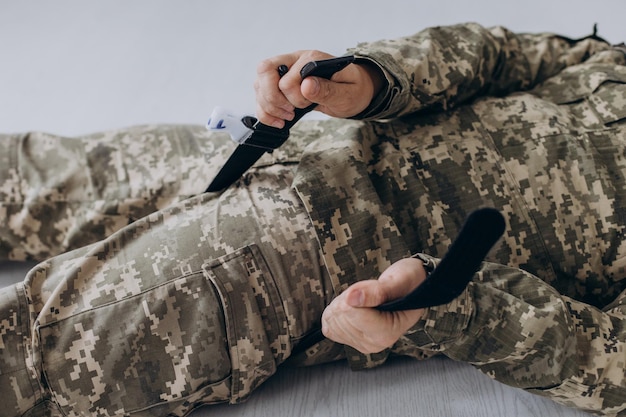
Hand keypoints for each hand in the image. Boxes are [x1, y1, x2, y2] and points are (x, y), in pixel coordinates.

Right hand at [254, 50, 382, 127]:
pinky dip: (264, 112)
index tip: (308, 105)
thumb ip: (328, 89)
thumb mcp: (347, 93)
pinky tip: (277, 121)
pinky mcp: (279, 84)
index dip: (294, 97)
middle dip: (274, 99)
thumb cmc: (352, 89)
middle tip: (291, 112)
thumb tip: (307, 86)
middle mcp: (294, 60)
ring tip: (287, 117)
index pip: (287, 78)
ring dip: (268, 106)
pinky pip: (260, 95)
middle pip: (264, 71)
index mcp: (311, 59)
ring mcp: (285, 71)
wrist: (353, 91)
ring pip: (258, 83)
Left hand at [321, 257, 426, 353]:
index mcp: (387, 333)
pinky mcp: (350, 341)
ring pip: (331, 319)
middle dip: (349, 297)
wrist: (410, 290)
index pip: (351, 312)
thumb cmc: (407, 284)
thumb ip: (376, 292)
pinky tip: (353, 308)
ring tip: (365, 299)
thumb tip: (351, 298)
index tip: (373, 288)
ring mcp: (362, 344)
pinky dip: (336, 312)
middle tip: (370, 293)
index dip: (356, 292)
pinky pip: (328, 326)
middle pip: (340, 315)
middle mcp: (374, 344)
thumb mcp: (397, 281)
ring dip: (343, 303)